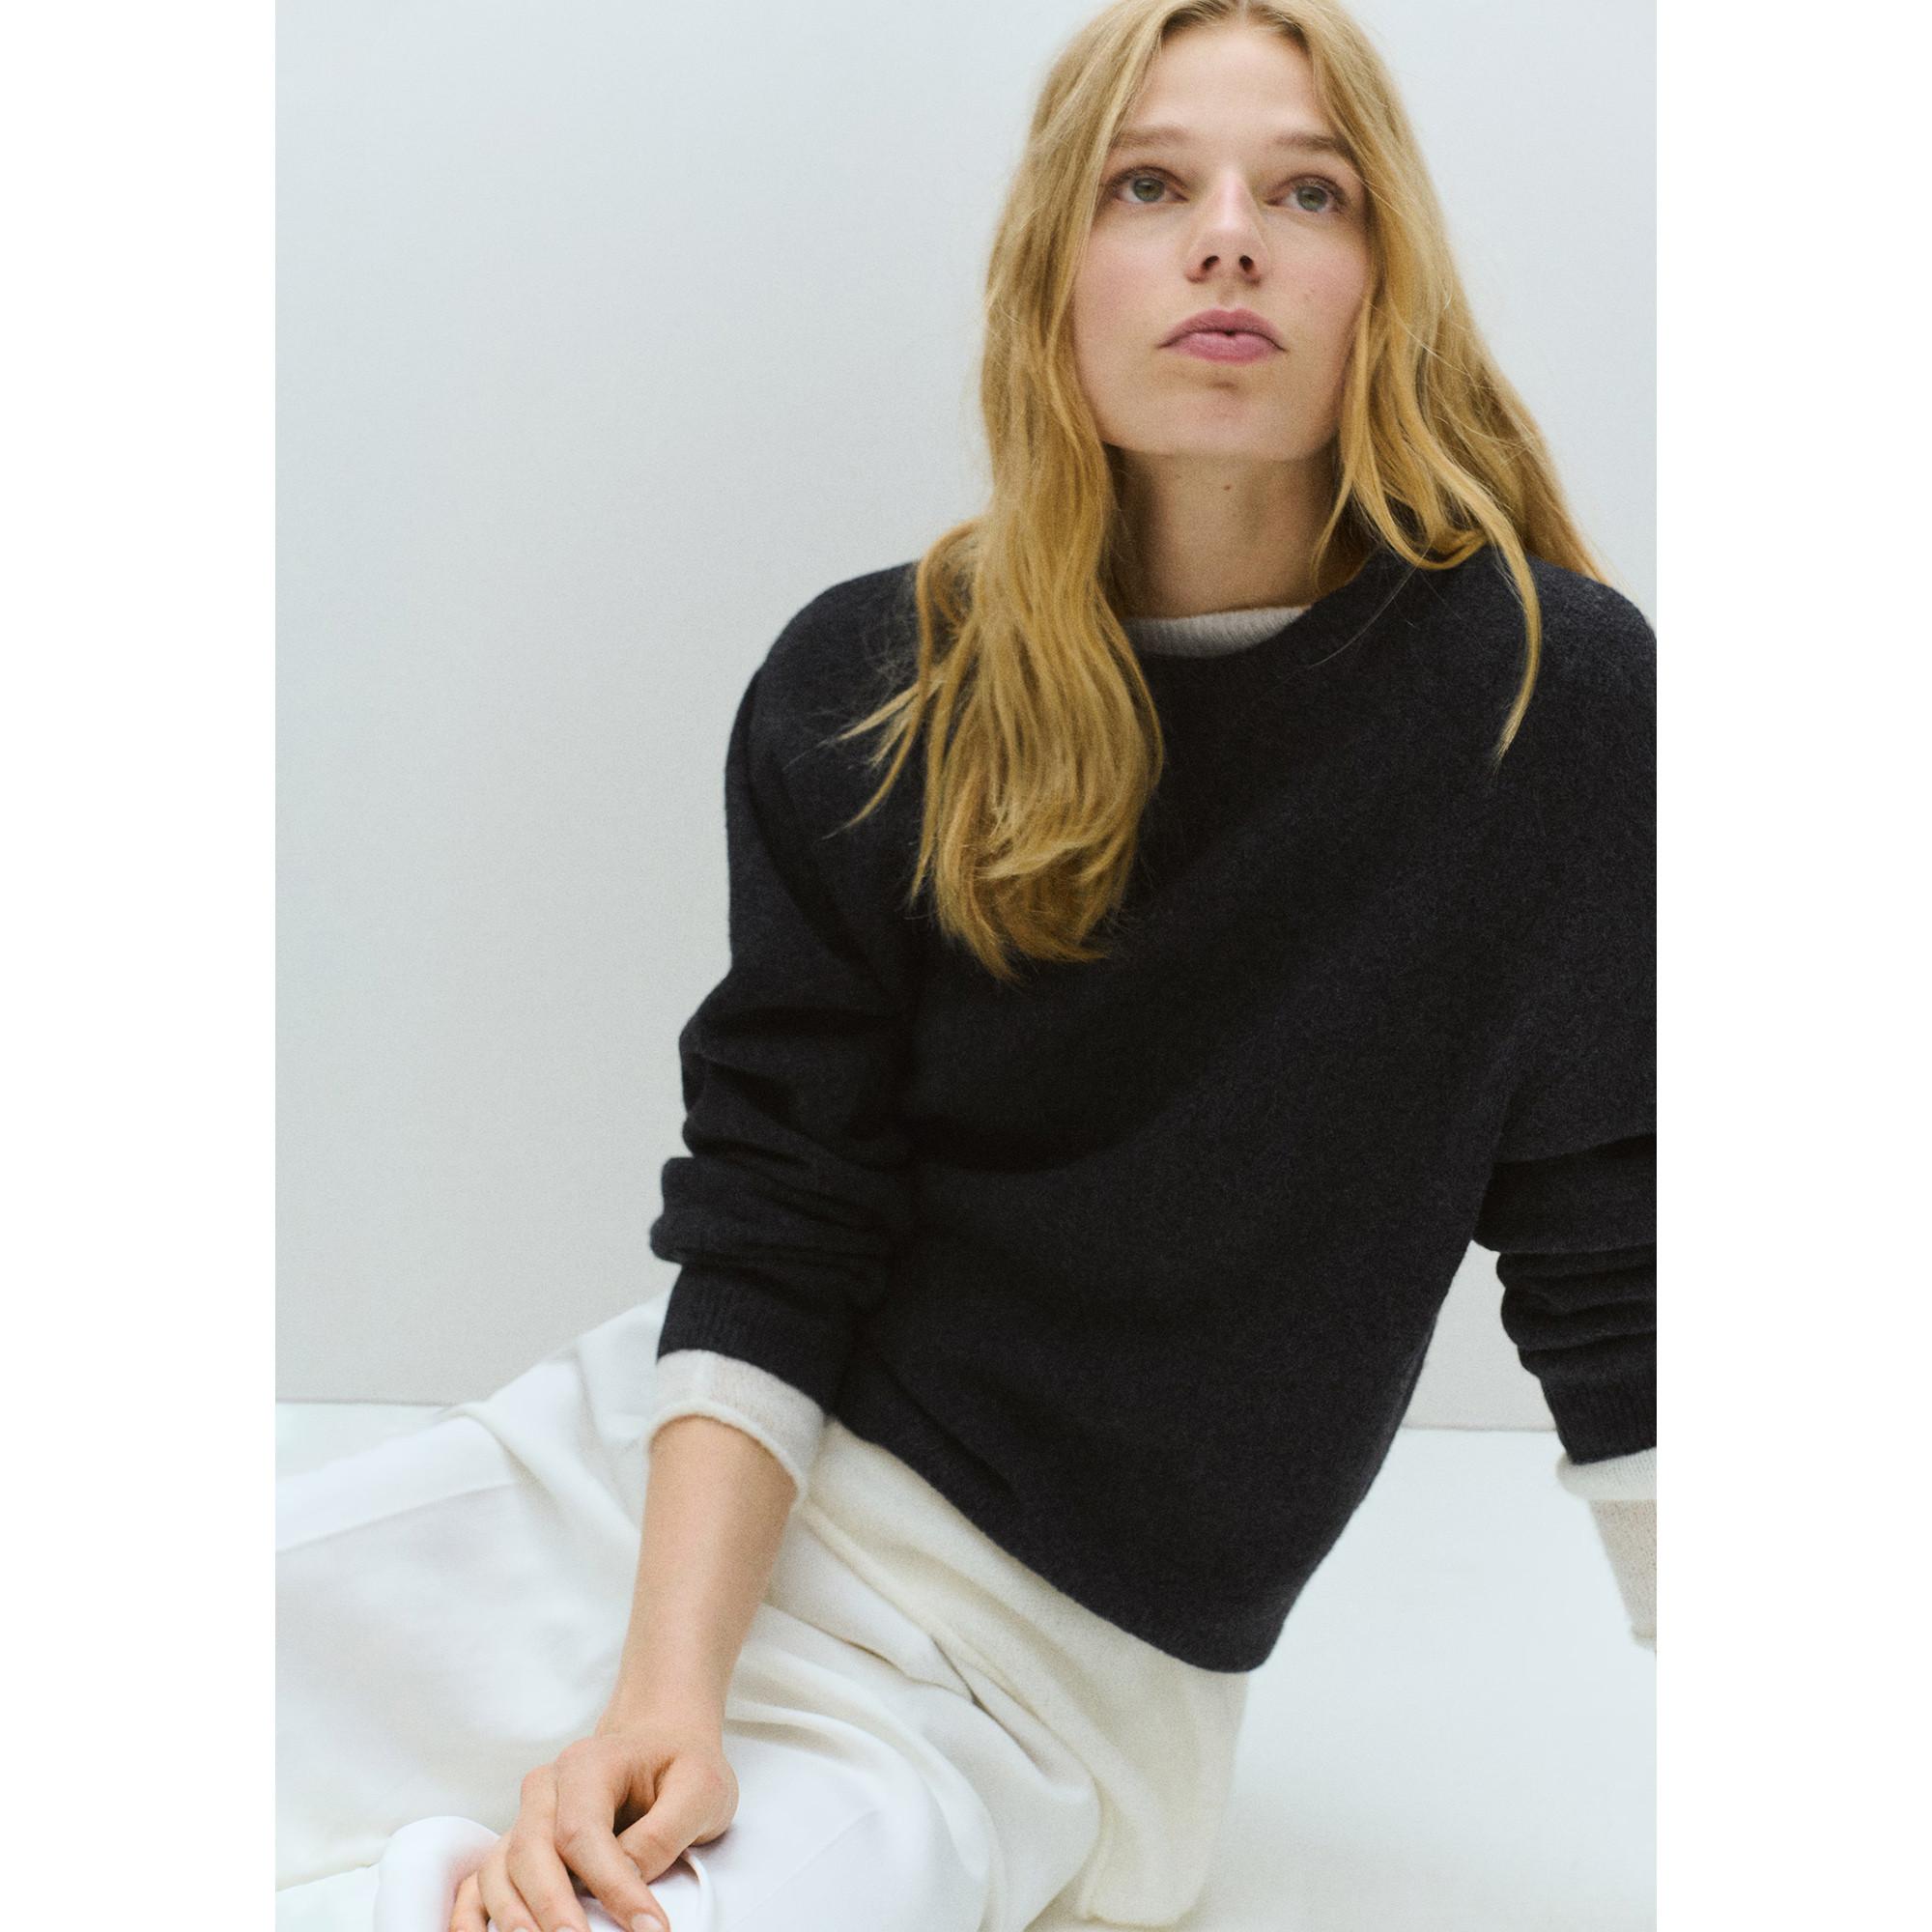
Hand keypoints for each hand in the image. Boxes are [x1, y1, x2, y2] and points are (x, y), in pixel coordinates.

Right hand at [447, 1713, 738, 1931]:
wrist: (659, 1741)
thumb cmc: (680, 1764)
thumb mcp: (700, 1787)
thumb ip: (664, 1831)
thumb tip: (629, 1876)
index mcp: (589, 1764)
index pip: (584, 1831)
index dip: (611, 1886)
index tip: (648, 1929)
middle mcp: (546, 1788)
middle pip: (532, 1852)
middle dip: (554, 1909)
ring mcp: (526, 1816)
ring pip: (500, 1868)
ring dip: (512, 1917)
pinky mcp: (518, 1845)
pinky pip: (479, 1881)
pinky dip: (472, 1917)